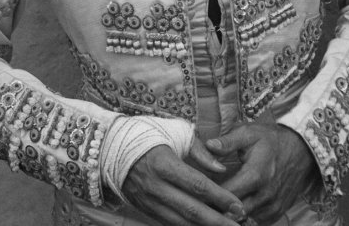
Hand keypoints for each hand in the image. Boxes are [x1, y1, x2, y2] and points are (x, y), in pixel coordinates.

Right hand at [122, 138, 247, 225]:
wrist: (109, 147)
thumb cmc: (145, 133)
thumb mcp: (173, 131)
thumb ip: (199, 150)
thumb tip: (220, 167)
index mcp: (164, 163)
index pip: (197, 185)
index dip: (220, 197)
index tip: (238, 205)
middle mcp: (155, 187)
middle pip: (192, 210)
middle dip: (218, 221)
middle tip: (240, 224)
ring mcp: (149, 202)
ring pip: (182, 223)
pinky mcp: (146, 210)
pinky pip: (171, 223)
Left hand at [206, 122, 317, 223]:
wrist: (302, 150)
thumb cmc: (271, 139)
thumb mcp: (249, 133)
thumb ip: (228, 141)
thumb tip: (208, 145)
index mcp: (256, 175)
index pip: (226, 194)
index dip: (209, 195)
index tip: (196, 192)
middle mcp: (265, 195)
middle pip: (234, 212)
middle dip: (217, 208)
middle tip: (201, 202)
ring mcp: (272, 207)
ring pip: (245, 221)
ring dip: (229, 215)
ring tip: (214, 207)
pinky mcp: (277, 213)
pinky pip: (256, 223)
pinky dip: (243, 219)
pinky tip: (231, 210)